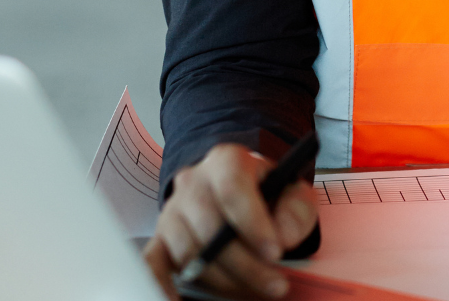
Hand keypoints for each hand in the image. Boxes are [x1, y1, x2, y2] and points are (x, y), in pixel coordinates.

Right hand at [143, 143, 318, 299]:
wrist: (235, 192)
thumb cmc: (264, 194)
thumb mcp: (292, 193)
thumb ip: (295, 210)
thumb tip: (282, 236)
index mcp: (226, 161)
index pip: (232, 189)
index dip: (253, 224)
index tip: (275, 252)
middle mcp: (193, 182)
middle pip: (210, 226)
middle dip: (245, 263)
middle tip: (273, 284)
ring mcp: (173, 211)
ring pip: (190, 251)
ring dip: (222, 279)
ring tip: (251, 289)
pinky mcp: (160, 238)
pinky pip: (153, 263)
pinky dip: (162, 285)